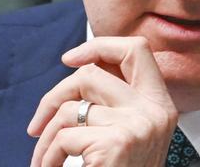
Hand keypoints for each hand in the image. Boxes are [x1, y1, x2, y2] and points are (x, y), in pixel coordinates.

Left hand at [28, 37, 178, 166]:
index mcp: (161, 103)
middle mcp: (155, 110)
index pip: (137, 49)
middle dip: (56, 93)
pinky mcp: (116, 145)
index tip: (70, 58)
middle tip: (38, 122)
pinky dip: (48, 157)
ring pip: (71, 108)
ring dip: (46, 136)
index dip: (100, 45)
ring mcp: (138, 126)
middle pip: (94, 72)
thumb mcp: (131, 134)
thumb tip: (81, 67)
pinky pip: (64, 137)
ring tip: (45, 159)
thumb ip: (117, 101)